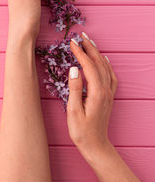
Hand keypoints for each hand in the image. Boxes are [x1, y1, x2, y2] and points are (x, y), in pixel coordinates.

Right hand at [67, 33, 117, 159]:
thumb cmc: (81, 131)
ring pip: (105, 67)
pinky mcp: (108, 96)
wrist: (96, 145)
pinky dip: (106, 64)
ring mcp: (109, 93)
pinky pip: (110, 76)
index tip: (72, 43)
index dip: (80, 53)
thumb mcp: (73, 111)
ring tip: (89, 43)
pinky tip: (103, 60)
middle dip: (90, 48)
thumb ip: (74, 89)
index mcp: (96, 92)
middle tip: (81, 36)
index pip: (88, 66)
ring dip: (97, 53)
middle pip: (99, 63)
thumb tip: (73, 69)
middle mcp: (105, 90)